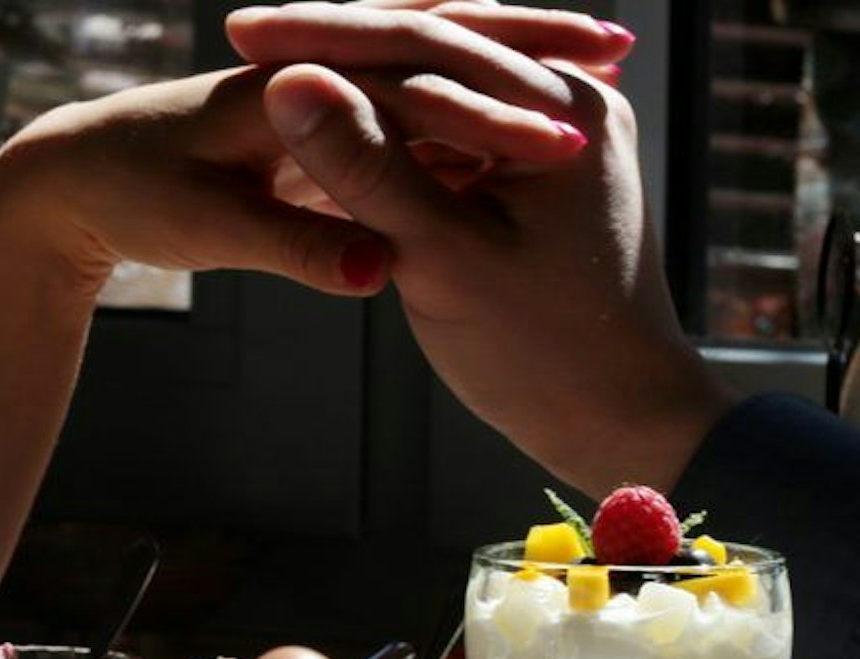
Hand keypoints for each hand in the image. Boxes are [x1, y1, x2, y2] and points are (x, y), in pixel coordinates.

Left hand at [0, 0, 631, 296]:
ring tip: (594, 62)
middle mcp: (308, 66)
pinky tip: (514, 111)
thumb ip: (298, 249)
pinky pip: (403, 81)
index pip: (409, 87)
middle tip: (619, 53)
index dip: (489, 115)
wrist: (70, 174)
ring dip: (505, 51)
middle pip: (435, 39)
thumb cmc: (132, 195)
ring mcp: (313, 79)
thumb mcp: (209, 232)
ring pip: (426, 52)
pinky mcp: (314, 104)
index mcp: (288, 87)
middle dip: (526, 42)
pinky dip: (461, 81)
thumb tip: (379, 270)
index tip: (565, 144)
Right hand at [230, 3, 730, 494]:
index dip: (323, 35)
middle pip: (432, 50)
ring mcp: (555, 133)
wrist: (618, 418)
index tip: (241, 29)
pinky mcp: (536, 170)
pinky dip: (388, 123)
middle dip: (334, 40)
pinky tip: (325, 116)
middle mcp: (571, 99)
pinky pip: (448, 126)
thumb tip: (289, 83)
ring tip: (268, 63)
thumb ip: (367, 165)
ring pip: (435, 85)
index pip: (423, 44)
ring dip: (355, 76)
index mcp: (563, 107)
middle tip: (242, 27)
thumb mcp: (441, 256)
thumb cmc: (541, 351)